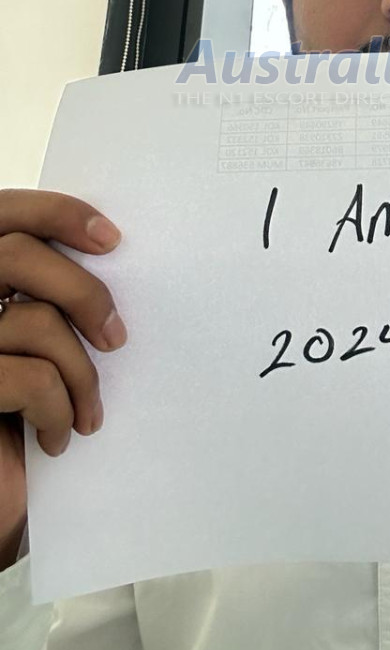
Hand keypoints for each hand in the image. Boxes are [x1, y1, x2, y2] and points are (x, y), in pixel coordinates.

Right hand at [0, 189, 126, 569]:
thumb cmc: (6, 423)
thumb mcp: (24, 348)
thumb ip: (41, 298)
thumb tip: (106, 253)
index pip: (1, 215)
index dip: (55, 212)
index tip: (112, 238)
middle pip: (16, 254)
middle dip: (82, 291)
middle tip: (117, 338)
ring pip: (32, 320)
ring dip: (79, 371)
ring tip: (86, 413)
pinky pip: (29, 379)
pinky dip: (58, 409)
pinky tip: (57, 437)